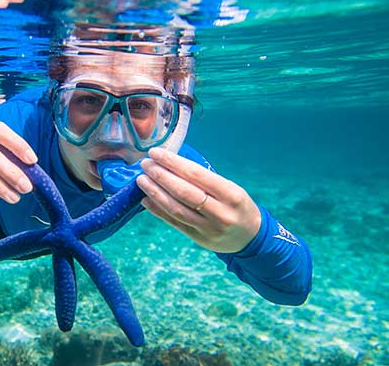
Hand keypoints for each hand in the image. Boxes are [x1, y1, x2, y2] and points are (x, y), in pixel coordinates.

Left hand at [136, 147, 260, 252]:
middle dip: (161, 176)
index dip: (173, 163)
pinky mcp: (198, 238)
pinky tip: (145, 199)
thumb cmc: (237, 206)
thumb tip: (170, 164)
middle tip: (145, 164)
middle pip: (184, 192)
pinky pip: (174, 222)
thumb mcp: (231, 189)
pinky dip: (157, 210)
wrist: (251, 238)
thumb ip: (204, 180)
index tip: (156, 153)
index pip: (197, 175)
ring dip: (155, 193)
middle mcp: (220, 212)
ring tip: (141, 180)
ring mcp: (208, 228)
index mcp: (231, 194)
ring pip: (176, 209)